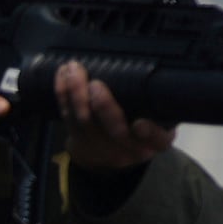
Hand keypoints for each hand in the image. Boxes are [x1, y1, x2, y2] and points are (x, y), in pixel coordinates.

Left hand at [54, 61, 173, 176]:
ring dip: (77, 94)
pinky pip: (67, 115)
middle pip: (117, 133)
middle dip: (105, 108)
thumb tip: (156, 73)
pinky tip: (62, 74)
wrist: (110, 152)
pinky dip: (63, 93)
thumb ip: (158, 102)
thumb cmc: (140, 125)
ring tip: (74, 70)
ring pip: (86, 122)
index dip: (150, 133)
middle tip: (97, 85)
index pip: (158, 140)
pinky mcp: (78, 138)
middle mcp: (130, 148)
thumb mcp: (160, 120)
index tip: (140, 123)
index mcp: (155, 141)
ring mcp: (102, 146)